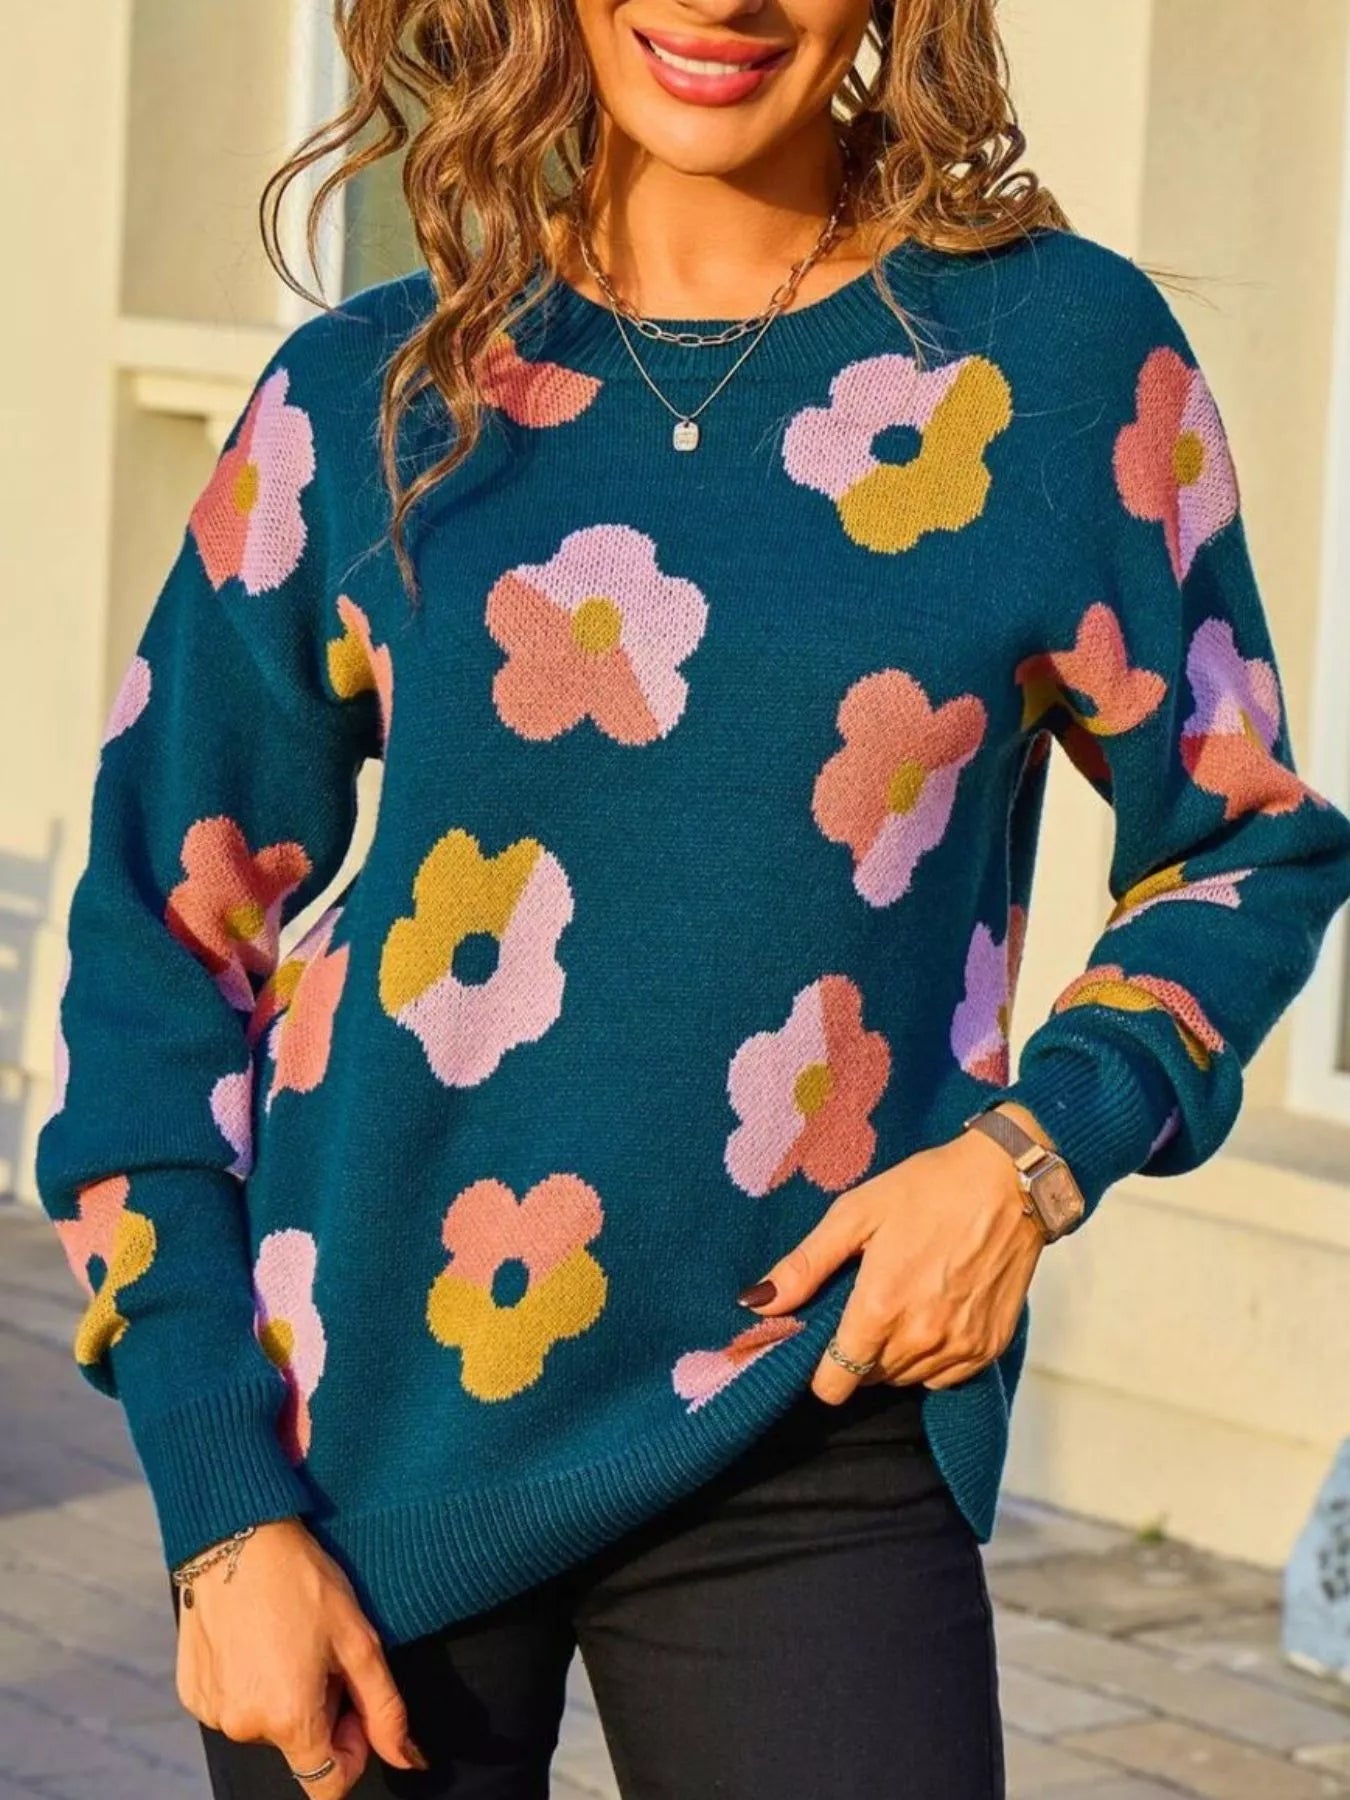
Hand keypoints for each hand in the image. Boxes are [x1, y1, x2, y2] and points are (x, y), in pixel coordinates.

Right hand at [174, 1516, 426, 1795]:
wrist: (238, 1537)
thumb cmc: (303, 1582)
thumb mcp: (359, 1640)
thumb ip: (385, 1709)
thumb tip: (408, 1760)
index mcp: (289, 1719)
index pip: (328, 1784)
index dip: (352, 1752)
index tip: (352, 1704)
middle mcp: (244, 1726)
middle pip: (298, 1745)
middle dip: (319, 1710)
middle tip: (321, 1652)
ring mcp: (213, 1711)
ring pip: (265, 1723)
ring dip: (284, 1696)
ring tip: (288, 1639)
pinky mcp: (192, 1691)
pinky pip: (233, 1704)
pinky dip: (251, 1683)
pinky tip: (257, 1639)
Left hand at [739, 1103, 1050, 1401]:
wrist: (1010, 1182)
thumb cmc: (927, 1190)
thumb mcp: (855, 1214)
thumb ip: (804, 1265)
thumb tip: (754, 1302)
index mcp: (879, 1309)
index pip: (834, 1384)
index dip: (820, 1369)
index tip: (823, 1341)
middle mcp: (920, 1338)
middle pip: (868, 1381)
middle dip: (857, 1353)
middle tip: (867, 1304)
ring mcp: (958, 1347)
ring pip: (906, 1380)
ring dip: (893, 1356)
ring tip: (902, 1302)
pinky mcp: (988, 1348)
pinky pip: (944, 1378)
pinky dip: (931, 1358)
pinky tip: (933, 1313)